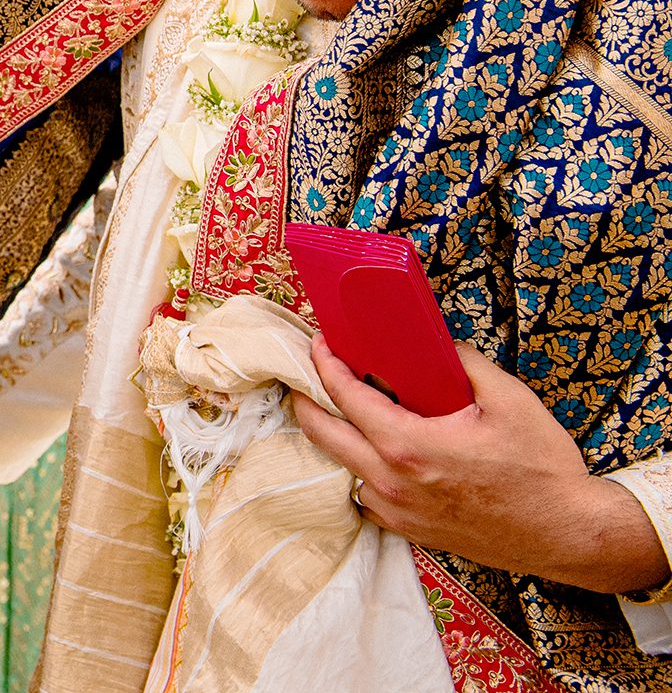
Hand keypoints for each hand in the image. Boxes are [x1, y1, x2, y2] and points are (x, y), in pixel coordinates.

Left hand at [294, 335, 665, 592]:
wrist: (570, 535)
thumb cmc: (543, 471)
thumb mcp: (510, 400)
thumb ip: (463, 363)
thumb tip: (435, 342)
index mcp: (409, 447)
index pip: (344, 397)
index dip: (325, 364)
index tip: (318, 342)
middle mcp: (392, 482)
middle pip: (322, 433)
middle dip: (306, 398)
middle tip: (307, 373)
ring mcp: (398, 511)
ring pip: (341, 467)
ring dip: (334, 436)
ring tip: (341, 409)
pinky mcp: (410, 531)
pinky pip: (364, 496)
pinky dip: (359, 469)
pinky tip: (375, 452)